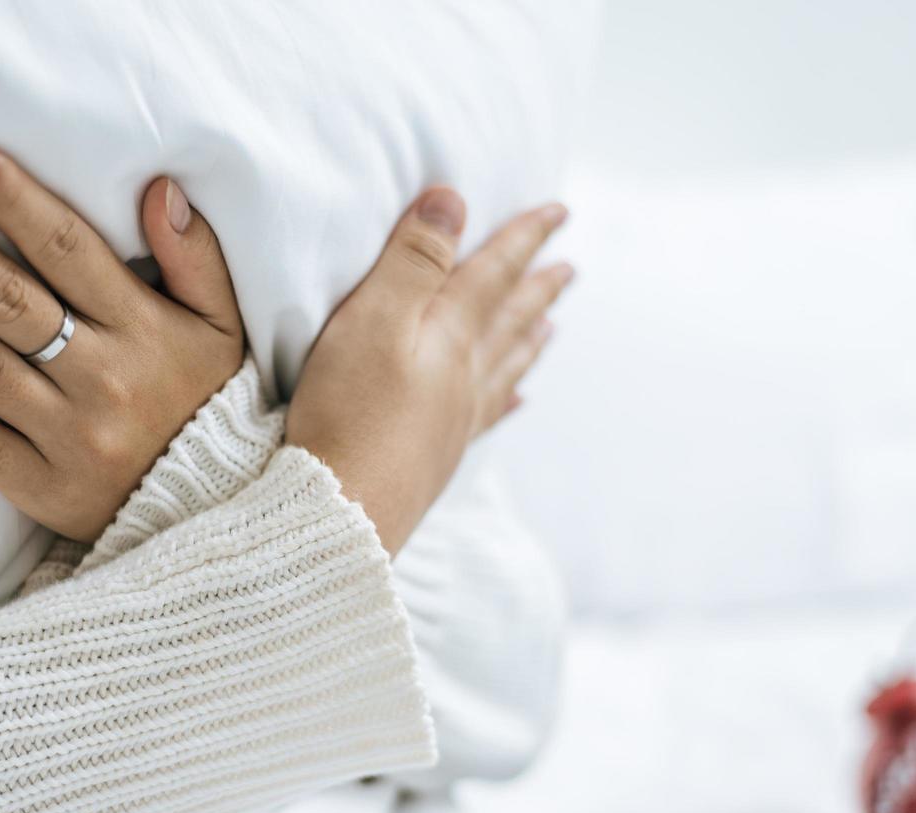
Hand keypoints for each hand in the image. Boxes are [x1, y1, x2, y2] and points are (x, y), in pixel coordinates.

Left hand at [0, 143, 243, 541]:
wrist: (211, 509)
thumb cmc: (207, 402)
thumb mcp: (223, 327)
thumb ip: (196, 257)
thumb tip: (161, 189)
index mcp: (144, 330)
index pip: (70, 251)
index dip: (14, 202)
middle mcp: (102, 378)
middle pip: (9, 301)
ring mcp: (68, 435)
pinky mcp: (42, 485)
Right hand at [286, 188, 571, 554]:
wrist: (345, 509)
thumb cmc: (349, 412)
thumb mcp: (372, 319)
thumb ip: (413, 260)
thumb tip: (453, 200)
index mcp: (451, 334)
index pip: (494, 273)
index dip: (524, 237)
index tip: (557, 211)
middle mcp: (465, 374)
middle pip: (510, 319)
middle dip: (537, 286)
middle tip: (570, 268)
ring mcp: (455, 418)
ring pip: (506, 368)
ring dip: (530, 339)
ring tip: (552, 325)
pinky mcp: (438, 454)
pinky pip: (487, 416)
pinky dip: (507, 400)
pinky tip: (518, 402)